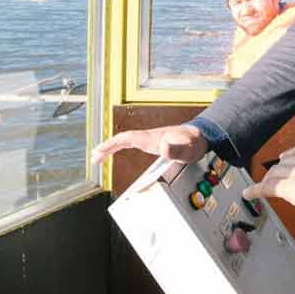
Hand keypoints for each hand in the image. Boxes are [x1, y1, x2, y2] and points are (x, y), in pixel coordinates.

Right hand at [90, 124, 207, 164]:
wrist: (201, 138)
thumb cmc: (194, 143)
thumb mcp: (187, 149)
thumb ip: (176, 149)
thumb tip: (162, 147)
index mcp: (152, 137)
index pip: (127, 137)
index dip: (112, 144)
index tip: (100, 151)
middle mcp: (149, 137)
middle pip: (122, 139)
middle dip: (106, 146)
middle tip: (93, 156)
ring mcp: (150, 140)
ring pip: (125, 141)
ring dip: (111, 147)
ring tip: (98, 156)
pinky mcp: (153, 144)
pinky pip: (132, 144)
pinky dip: (120, 148)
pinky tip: (116, 153)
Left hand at [242, 144, 294, 220]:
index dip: (291, 155)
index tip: (286, 157)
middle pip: (285, 162)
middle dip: (277, 169)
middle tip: (272, 175)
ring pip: (275, 174)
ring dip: (267, 180)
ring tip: (261, 186)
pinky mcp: (288, 187)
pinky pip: (266, 188)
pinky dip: (255, 191)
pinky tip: (248, 194)